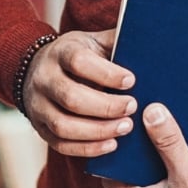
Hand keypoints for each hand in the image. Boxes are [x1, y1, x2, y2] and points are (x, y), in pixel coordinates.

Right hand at [22, 28, 137, 156]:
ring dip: (98, 131)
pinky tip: (111, 144)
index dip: (106, 73)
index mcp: (61, 51)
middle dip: (105, 106)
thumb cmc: (78, 55)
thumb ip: (117, 41)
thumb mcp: (94, 41)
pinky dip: (87, 148)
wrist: (38, 68)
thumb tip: (149, 38)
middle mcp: (44, 78)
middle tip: (132, 107)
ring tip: (125, 128)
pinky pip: (61, 145)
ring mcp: (38, 105)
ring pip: (63, 125)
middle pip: (71, 97)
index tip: (131, 81)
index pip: (79, 62)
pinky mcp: (39, 128)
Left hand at [103, 104, 187, 187]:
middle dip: (139, 155)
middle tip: (144, 127)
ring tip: (167, 138)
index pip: (112, 178)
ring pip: (156, 186)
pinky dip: (175, 176)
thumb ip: (169, 143)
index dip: (113, 155)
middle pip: (135, 179)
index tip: (118, 132)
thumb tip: (151, 113)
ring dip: (160, 165)